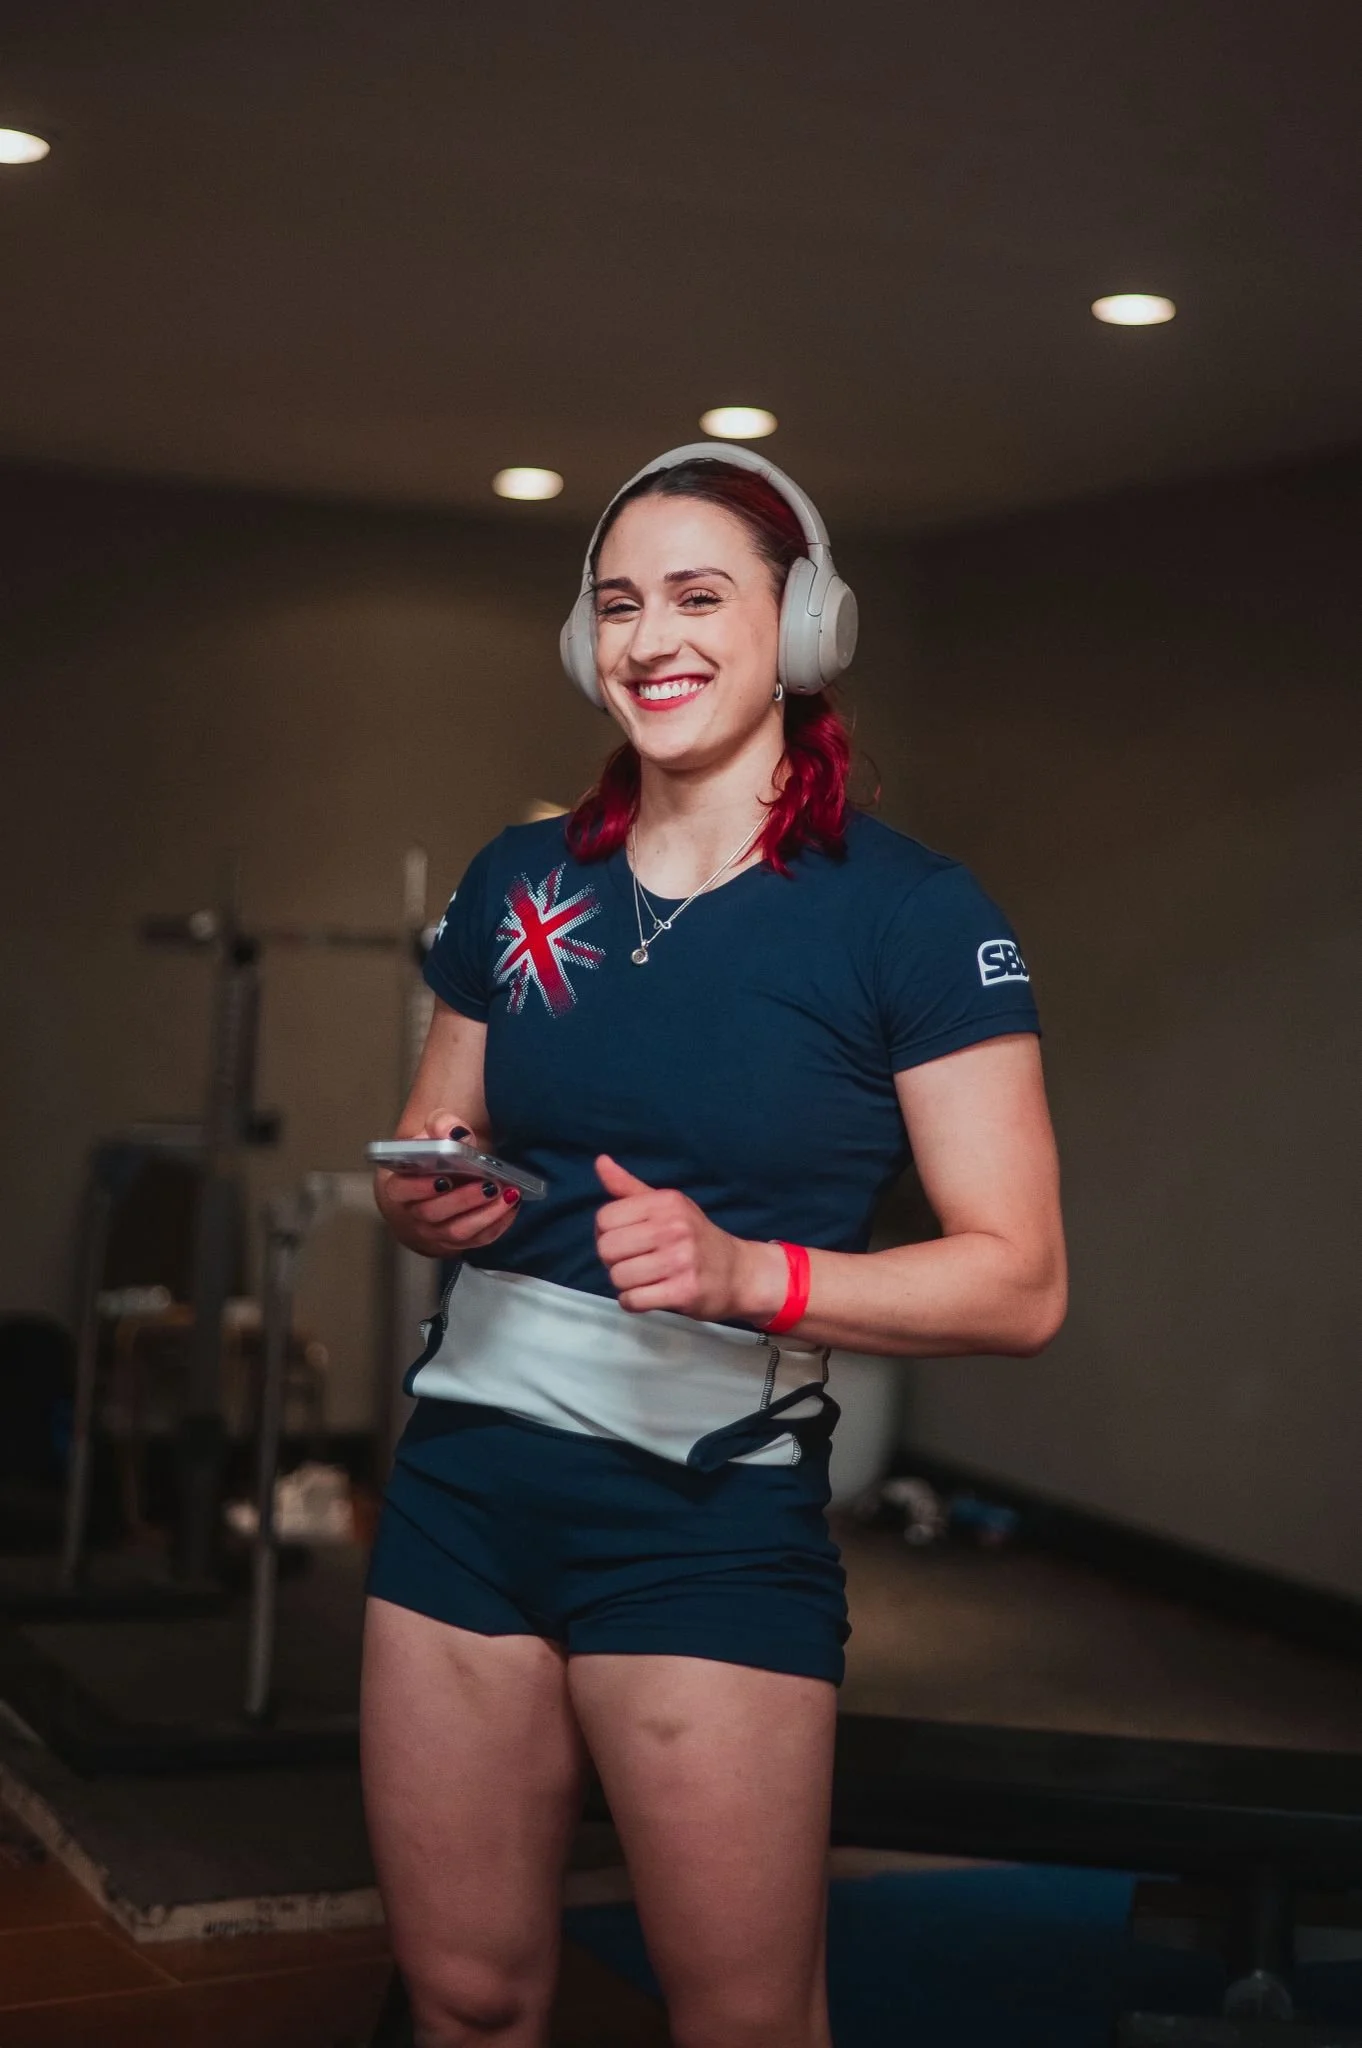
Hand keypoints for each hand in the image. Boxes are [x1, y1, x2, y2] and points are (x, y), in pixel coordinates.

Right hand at [375, 1110, 521, 1257]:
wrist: (441, 1178)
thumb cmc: (435, 1156)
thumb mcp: (434, 1132)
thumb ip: (441, 1125)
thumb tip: (455, 1133)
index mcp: (400, 1185)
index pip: (401, 1191)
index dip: (420, 1187)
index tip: (444, 1178)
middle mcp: (414, 1214)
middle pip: (434, 1214)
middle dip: (464, 1200)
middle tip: (490, 1184)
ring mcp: (436, 1232)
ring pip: (458, 1232)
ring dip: (485, 1215)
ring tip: (508, 1193)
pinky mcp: (458, 1242)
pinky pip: (478, 1240)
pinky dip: (497, 1224)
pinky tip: (511, 1205)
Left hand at [594, 1155, 786, 1322]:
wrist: (739, 1273)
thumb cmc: (696, 1239)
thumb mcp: (668, 1206)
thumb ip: (629, 1188)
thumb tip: (600, 1162)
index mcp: (666, 1202)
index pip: (605, 1218)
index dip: (605, 1234)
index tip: (625, 1240)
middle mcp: (674, 1227)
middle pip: (607, 1248)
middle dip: (614, 1261)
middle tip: (635, 1262)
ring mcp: (681, 1260)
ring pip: (618, 1276)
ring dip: (625, 1284)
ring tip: (644, 1279)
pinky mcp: (684, 1291)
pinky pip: (634, 1300)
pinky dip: (633, 1302)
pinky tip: (648, 1295)